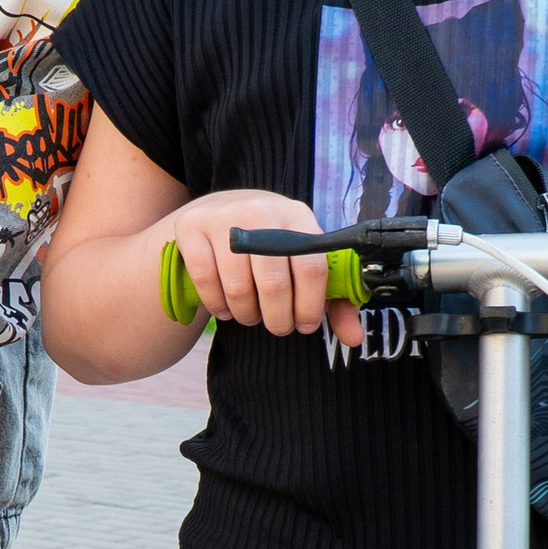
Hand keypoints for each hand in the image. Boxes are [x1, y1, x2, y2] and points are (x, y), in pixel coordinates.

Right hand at [165, 191, 362, 344]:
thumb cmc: (270, 246)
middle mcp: (261, 210)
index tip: (305, 325)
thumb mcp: (301, 260)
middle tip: (277, 327)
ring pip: (239, 288)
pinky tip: (225, 308)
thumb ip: (333, 299)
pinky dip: (218, 306)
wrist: (219, 211)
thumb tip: (354, 338)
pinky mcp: (192, 227)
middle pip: (274, 284)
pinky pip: (206, 282)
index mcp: (297, 215)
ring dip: (247, 315)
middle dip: (277, 318)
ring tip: (251, 316)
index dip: (310, 305)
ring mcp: (223, 217)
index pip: (311, 267)